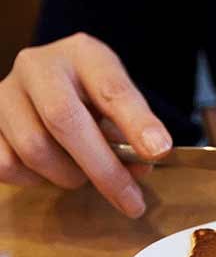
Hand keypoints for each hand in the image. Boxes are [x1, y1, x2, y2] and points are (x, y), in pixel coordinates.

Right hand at [0, 32, 171, 216]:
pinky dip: (35, 179)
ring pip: (34, 148)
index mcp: (83, 55)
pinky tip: (52, 170)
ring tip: (86, 174)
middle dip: (103, 169)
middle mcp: (38, 67)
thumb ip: (135, 131)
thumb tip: (140, 170)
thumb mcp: (121, 102)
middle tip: (132, 202)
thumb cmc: (91, 96)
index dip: (136, 122)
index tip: (158, 151)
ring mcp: (5, 93)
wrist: (50, 83)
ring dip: (69, 176)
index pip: (111, 88)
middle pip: (64, 120)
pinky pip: (8, 164)